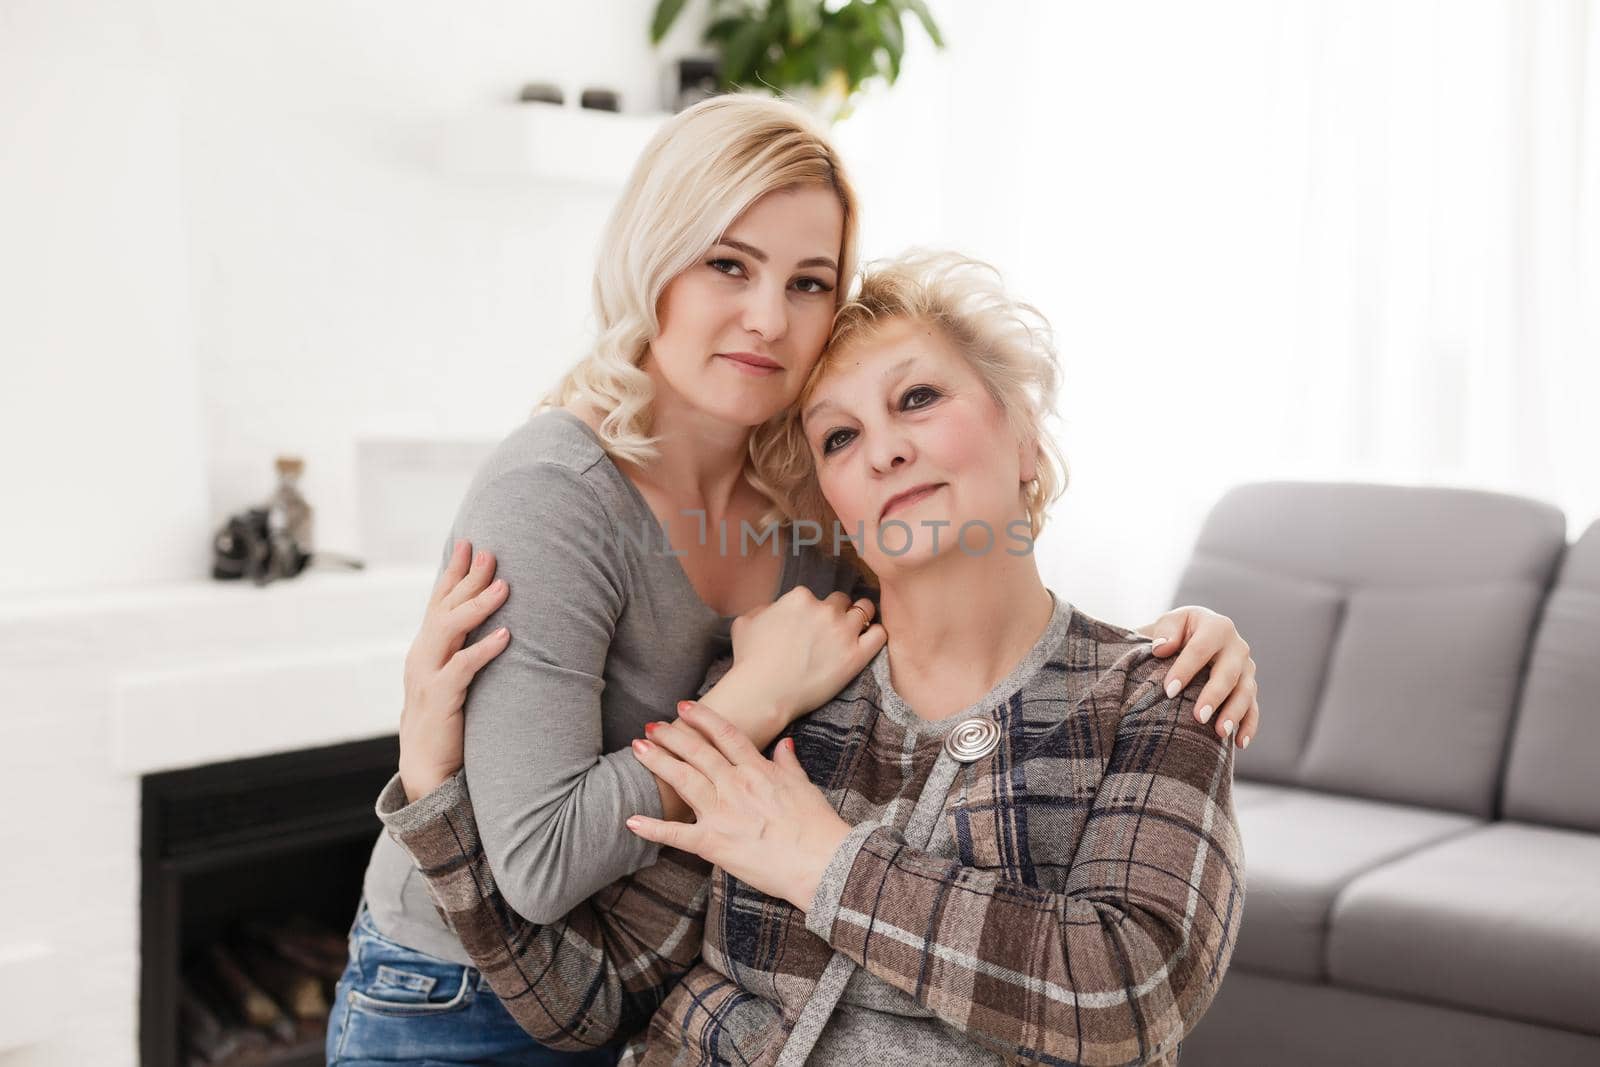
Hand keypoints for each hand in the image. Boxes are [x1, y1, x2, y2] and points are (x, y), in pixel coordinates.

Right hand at [398, 539, 511, 802]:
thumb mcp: (452, 677)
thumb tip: (494, 623)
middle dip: (467, 578)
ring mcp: (427, 677)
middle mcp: (422, 656)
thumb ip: (463, 650)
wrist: (425, 768)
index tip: (468, 543)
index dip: (453, 572)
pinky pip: (461, 669)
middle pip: (444, 607)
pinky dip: (483, 650)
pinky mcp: (439, 700)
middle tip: (490, 552)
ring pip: (448, 630)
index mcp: (425, 648)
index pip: (438, 601)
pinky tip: (505, 636)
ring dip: (477, 606)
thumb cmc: (447, 720)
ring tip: (504, 587)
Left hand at [624, 704, 850, 912]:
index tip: (683, 707)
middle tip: (651, 725)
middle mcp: (736, 785)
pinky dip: (653, 828)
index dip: (702, 718)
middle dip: (672, 736)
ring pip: (683, 780)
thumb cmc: (817, 826)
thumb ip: (788, 764)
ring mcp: (722, 813)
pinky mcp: (713, 844)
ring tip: (638, 748)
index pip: (725, 735)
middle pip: (698, 752)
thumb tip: (784, 743)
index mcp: (758, 770)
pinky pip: (676, 835)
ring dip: (658, 762)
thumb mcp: (804, 786)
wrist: (822, 862)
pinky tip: (631, 820)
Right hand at [725, 587, 886, 725]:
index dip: (813, 610)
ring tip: (854, 631)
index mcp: (799, 597)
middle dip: (837, 612)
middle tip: (831, 630)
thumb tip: (773, 609)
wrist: (762, 693)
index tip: (810, 624)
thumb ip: (764, 608)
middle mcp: (824, 609)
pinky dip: (875, 634)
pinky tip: (867, 641)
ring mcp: (842, 632)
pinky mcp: (856, 655)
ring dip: (860, 618)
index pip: (815, 596)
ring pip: (864, 610)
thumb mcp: (745, 623)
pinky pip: (879, 634)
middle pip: (841, 601)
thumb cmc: (750, 661)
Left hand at [1137, 605, 1258, 747]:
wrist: (1193, 637)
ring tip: (1220, 733)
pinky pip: (1253, 708)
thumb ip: (1165, 631)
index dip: (1185, 669)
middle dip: (1214, 695)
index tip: (1169, 691)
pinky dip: (1249, 725)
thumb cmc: (1176, 633)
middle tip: (1198, 717)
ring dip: (1234, 713)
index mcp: (1216, 626)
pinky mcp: (1249, 687)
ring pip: (1245, 692)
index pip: (1200, 649)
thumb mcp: (1169, 623)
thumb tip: (1161, 648)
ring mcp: (1247, 668)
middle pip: (1228, 673)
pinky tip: (1239, 743)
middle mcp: (1237, 646)